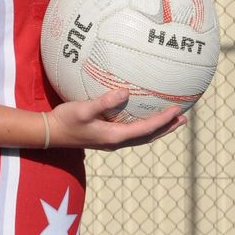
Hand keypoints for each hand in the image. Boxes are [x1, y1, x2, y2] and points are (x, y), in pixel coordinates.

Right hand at [47, 88, 187, 150]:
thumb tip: (125, 92)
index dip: (164, 120)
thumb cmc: (66, 120)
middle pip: (149, 136)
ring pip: (142, 137)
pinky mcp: (106, 137)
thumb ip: (104, 101)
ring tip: (171, 121)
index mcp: (115, 136)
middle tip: (183, 118)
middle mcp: (116, 141)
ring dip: (158, 129)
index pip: (146, 129)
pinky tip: (142, 117)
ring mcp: (111, 141)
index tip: (178, 110)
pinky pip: (132, 133)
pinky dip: (145, 127)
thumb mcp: (83, 109)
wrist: (51, 133)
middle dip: (167, 128)